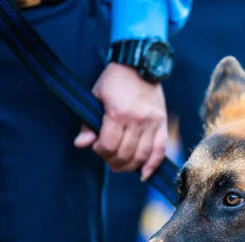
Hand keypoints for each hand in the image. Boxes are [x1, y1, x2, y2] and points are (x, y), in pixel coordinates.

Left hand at [74, 62, 167, 180]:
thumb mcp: (96, 97)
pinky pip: (160, 150)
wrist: (139, 64)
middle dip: (113, 160)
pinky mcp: (162, 124)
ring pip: (141, 155)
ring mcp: (152, 123)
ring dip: (129, 166)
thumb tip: (81, 144)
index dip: (100, 151)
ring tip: (120, 165)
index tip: (96, 147)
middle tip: (107, 158)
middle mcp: (137, 121)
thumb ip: (89, 123)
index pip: (108, 145)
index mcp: (118, 113)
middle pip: (125, 153)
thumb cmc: (114, 80)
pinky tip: (144, 174)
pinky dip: (153, 165)